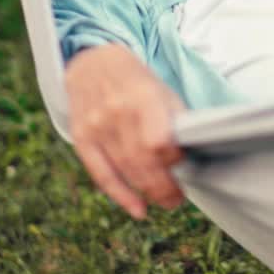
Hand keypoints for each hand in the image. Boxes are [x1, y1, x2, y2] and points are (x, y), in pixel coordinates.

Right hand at [64, 44, 186, 218]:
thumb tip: (192, 153)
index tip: (184, 163)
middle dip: (164, 186)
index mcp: (141, 96)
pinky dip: (121, 196)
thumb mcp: (161, 90)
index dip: (173, 158)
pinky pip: (101, 175)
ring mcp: (95, 126)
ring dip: (148, 192)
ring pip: (125, 170)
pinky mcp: (81, 138)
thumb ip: (175, 119)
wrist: (92, 64)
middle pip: (142, 161)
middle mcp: (115, 112)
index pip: (158, 140)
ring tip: (166, 201)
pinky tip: (138, 209)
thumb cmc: (135, 81)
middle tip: (178, 199)